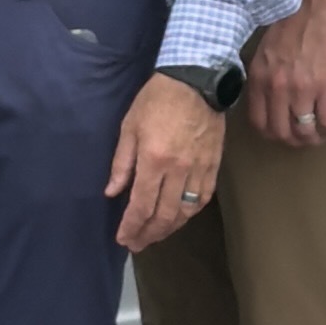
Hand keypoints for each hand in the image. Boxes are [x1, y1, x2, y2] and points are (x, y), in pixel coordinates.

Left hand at [106, 74, 229, 254]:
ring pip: (185, 212)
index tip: (123, 239)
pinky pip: (202, 198)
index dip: (131, 227)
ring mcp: (199, 169)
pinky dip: (190, 213)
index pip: (140, 205)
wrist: (197, 80)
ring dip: (169, 229)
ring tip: (155, 235)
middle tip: (137, 244)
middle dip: (148, 234)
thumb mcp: (129, 127)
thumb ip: (121, 163)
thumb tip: (112, 193)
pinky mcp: (213, 166)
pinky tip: (180, 218)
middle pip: (164, 215)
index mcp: (153, 160)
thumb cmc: (156, 100)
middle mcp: (178, 171)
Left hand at [243, 0, 325, 148]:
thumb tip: (270, 91)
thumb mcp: (266, 48)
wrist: (315, 1)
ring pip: (305, 131)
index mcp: (260, 78)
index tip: (281, 131)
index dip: (271, 132)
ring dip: (313, 138)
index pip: (258, 120)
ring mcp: (301, 90)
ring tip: (320, 134)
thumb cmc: (292, 16)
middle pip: (281, 132)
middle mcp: (276, 88)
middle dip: (293, 141)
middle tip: (303, 137)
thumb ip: (266, 72)